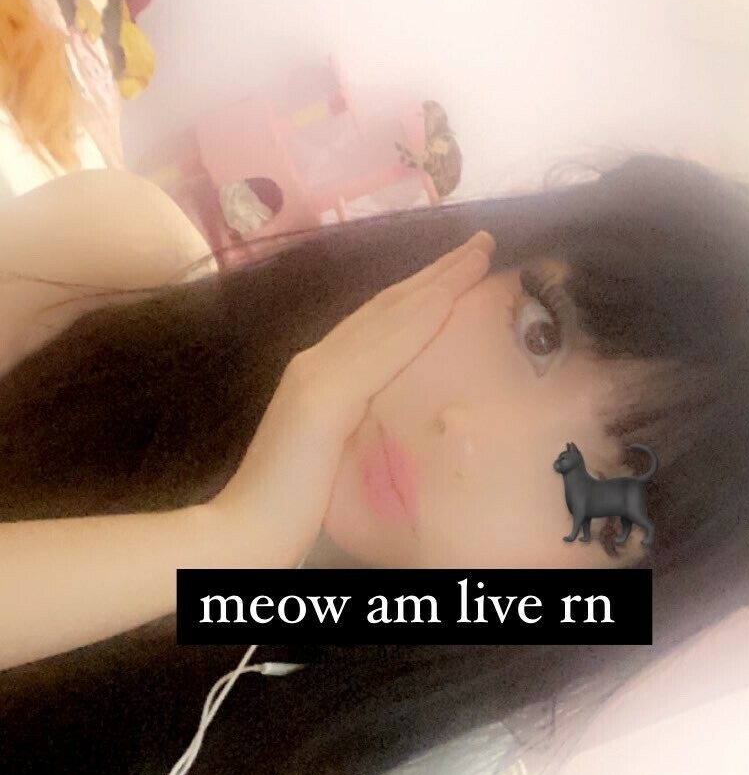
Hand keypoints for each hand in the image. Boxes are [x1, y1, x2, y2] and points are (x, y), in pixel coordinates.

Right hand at [211, 232, 495, 564]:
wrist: (242, 531)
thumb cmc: (285, 507)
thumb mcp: (329, 455)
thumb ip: (352, 426)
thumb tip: (382, 418)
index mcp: (318, 376)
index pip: (378, 324)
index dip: (419, 293)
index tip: (458, 271)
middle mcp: (315, 362)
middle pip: (387, 306)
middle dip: (436, 272)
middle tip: (480, 243)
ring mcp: (318, 374)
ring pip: (390, 315)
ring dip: (439, 280)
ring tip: (478, 253)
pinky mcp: (325, 396)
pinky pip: (385, 348)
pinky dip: (421, 316)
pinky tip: (451, 295)